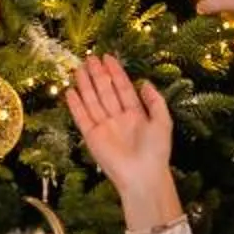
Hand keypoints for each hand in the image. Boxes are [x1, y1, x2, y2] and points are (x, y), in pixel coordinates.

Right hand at [65, 53, 175, 211]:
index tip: (108, 57)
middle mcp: (118, 118)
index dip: (116, 72)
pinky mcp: (92, 137)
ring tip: (79, 68)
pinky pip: (82, 118)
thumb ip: (156, 102)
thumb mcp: (163, 123)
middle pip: (105, 91)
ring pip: (93, 100)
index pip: (123, 88)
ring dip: (86, 85)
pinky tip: (70, 91)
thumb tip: (146, 83)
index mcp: (136, 114)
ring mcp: (104, 127)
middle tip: (90, 57)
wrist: (142, 176)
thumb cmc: (156, 151)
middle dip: (98, 74)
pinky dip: (76, 105)